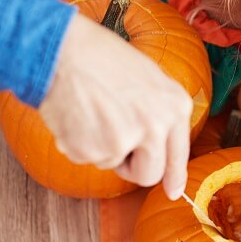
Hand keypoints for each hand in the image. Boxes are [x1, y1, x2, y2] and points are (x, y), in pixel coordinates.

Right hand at [38, 13, 192, 199]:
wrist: (62, 49)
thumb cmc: (101, 57)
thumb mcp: (148, 79)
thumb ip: (160, 114)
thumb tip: (164, 152)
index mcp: (174, 106)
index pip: (178, 155)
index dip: (174, 177)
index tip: (173, 192)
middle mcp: (156, 126)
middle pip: (148, 175)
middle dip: (131, 167)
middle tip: (115, 141)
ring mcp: (124, 140)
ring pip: (112, 164)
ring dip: (99, 146)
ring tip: (91, 110)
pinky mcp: (93, 150)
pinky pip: (86, 158)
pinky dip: (77, 142)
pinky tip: (76, 114)